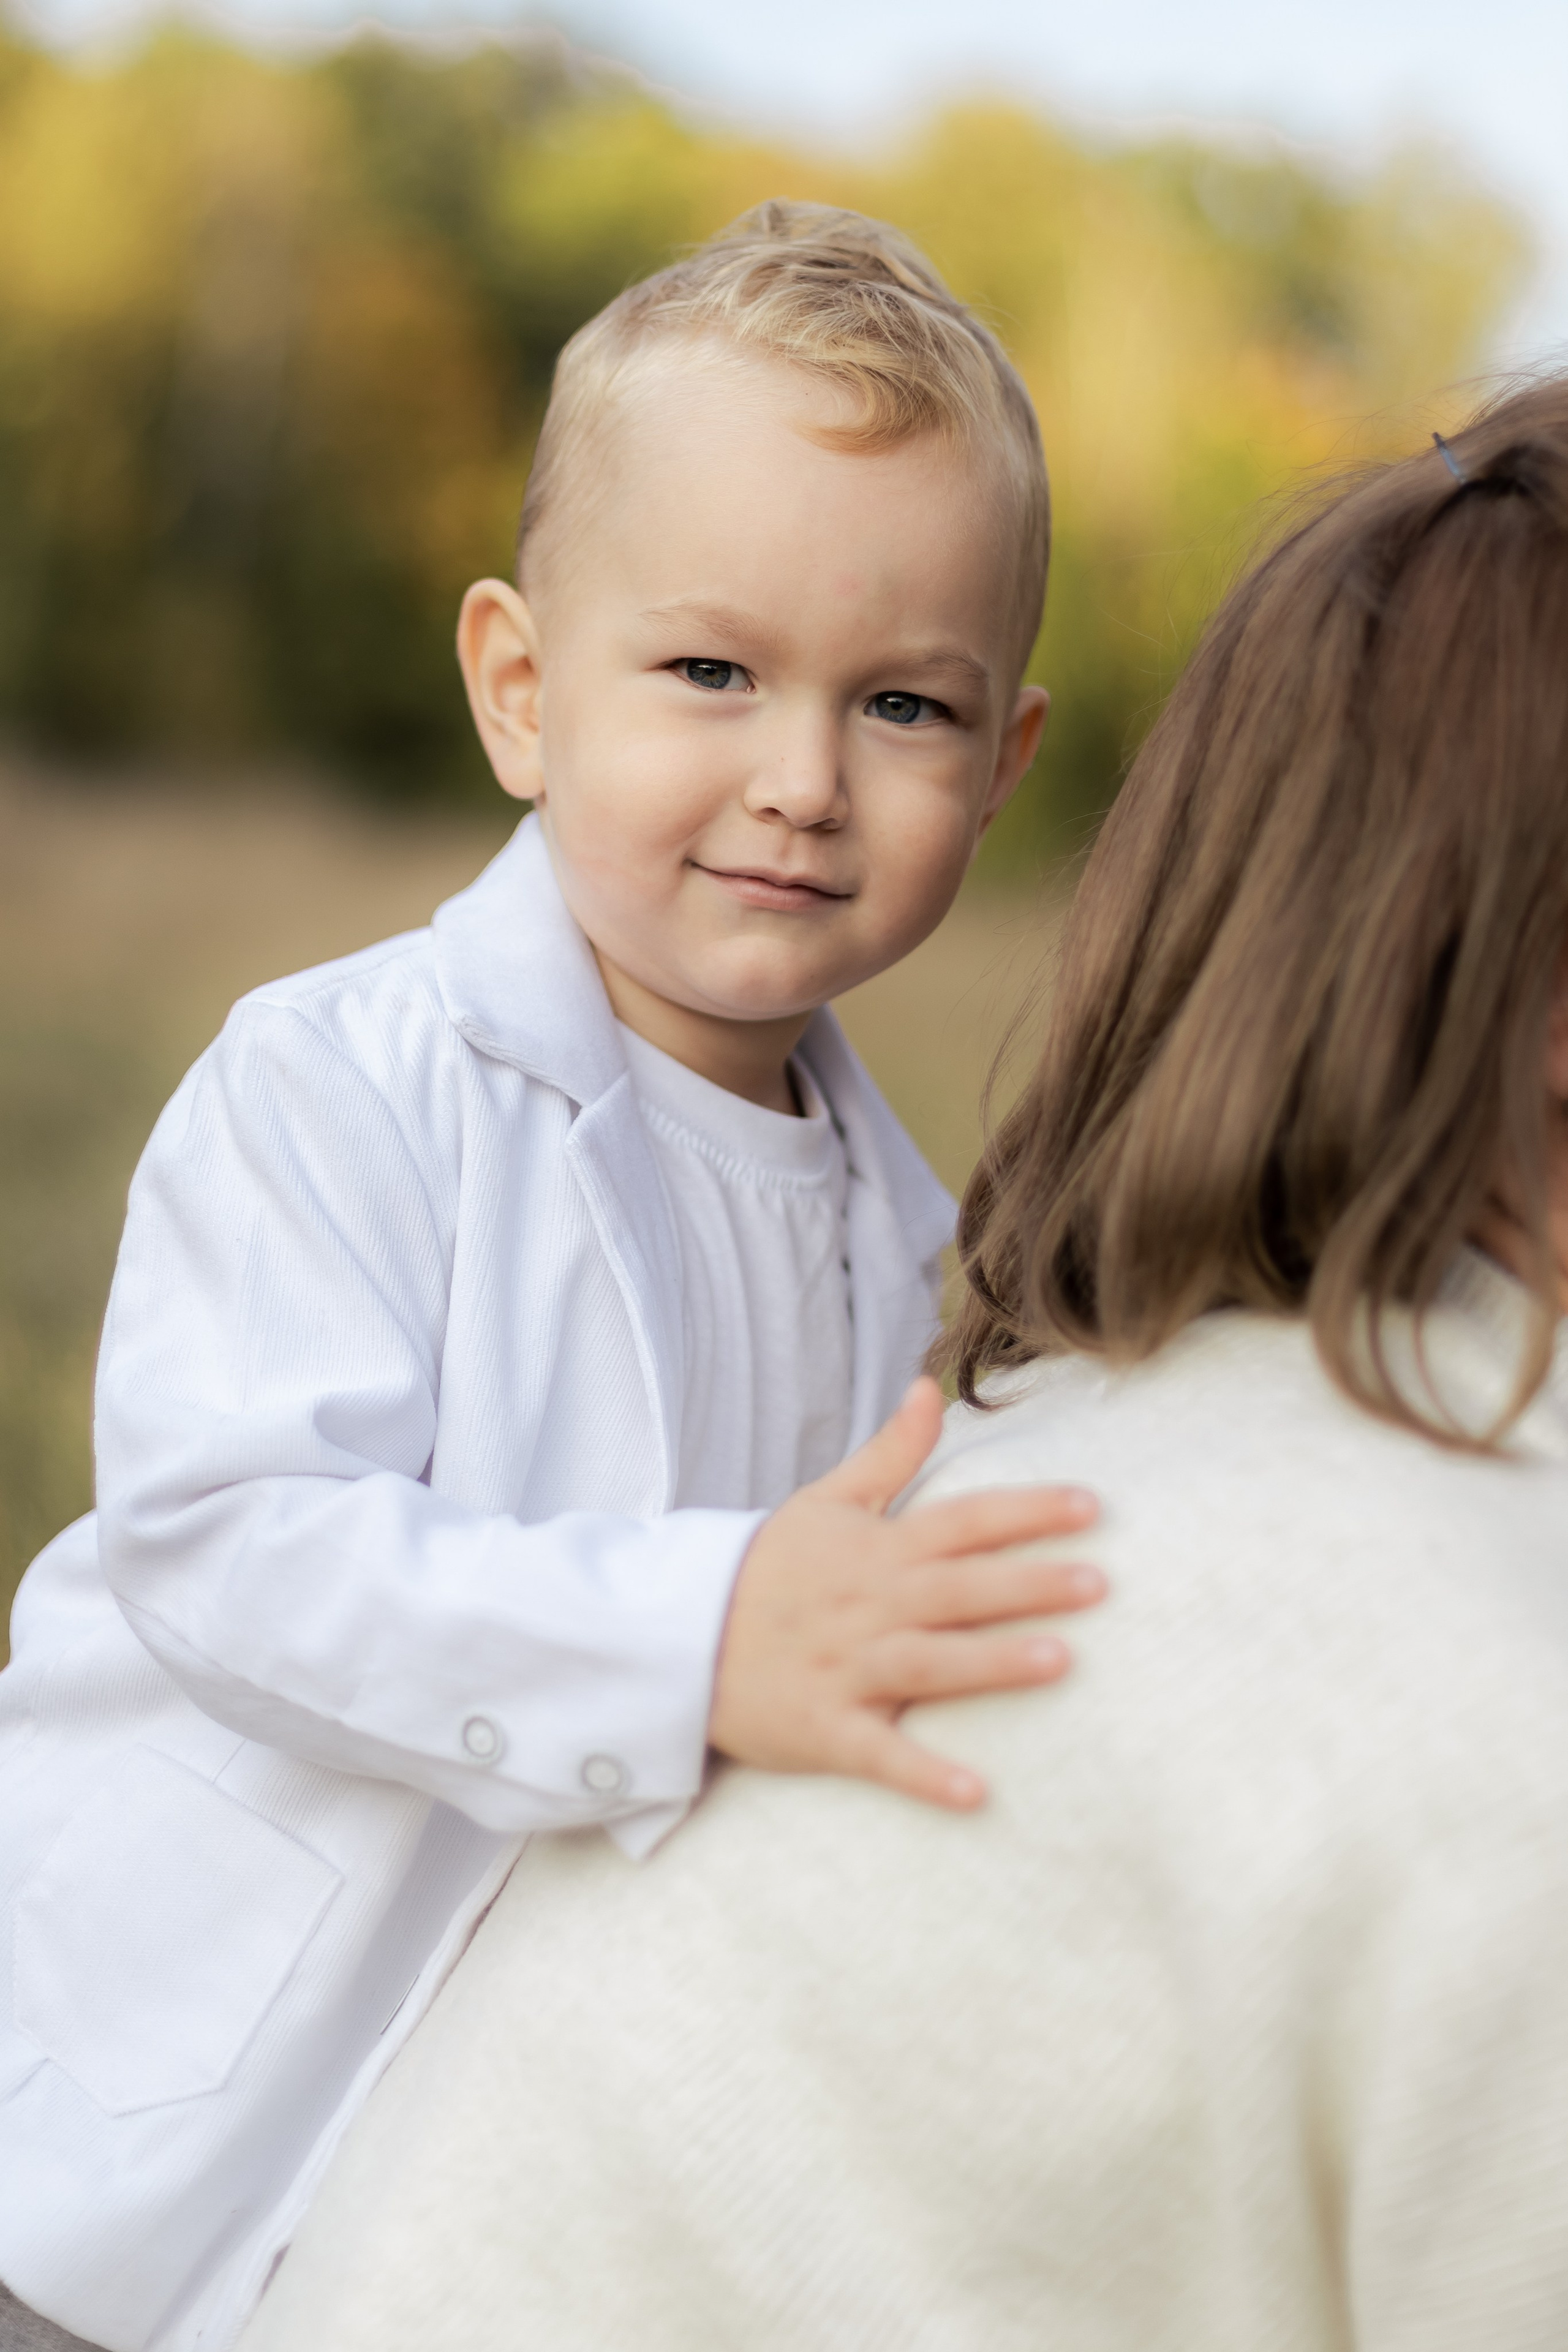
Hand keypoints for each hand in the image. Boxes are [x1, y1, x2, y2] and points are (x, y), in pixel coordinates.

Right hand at [708, 1377, 1102, 1808]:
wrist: (680, 1640)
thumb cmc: (766, 1570)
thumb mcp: (825, 1500)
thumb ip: (890, 1451)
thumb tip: (931, 1385)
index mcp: (876, 1549)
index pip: (962, 1521)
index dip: (1025, 1511)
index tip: (1091, 1506)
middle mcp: (869, 1605)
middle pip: (958, 1589)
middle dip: (1027, 1584)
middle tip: (1100, 1583)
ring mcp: (847, 1668)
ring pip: (929, 1663)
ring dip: (992, 1663)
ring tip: (1060, 1661)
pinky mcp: (824, 1729)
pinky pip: (880, 1754)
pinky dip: (924, 1775)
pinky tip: (976, 1795)